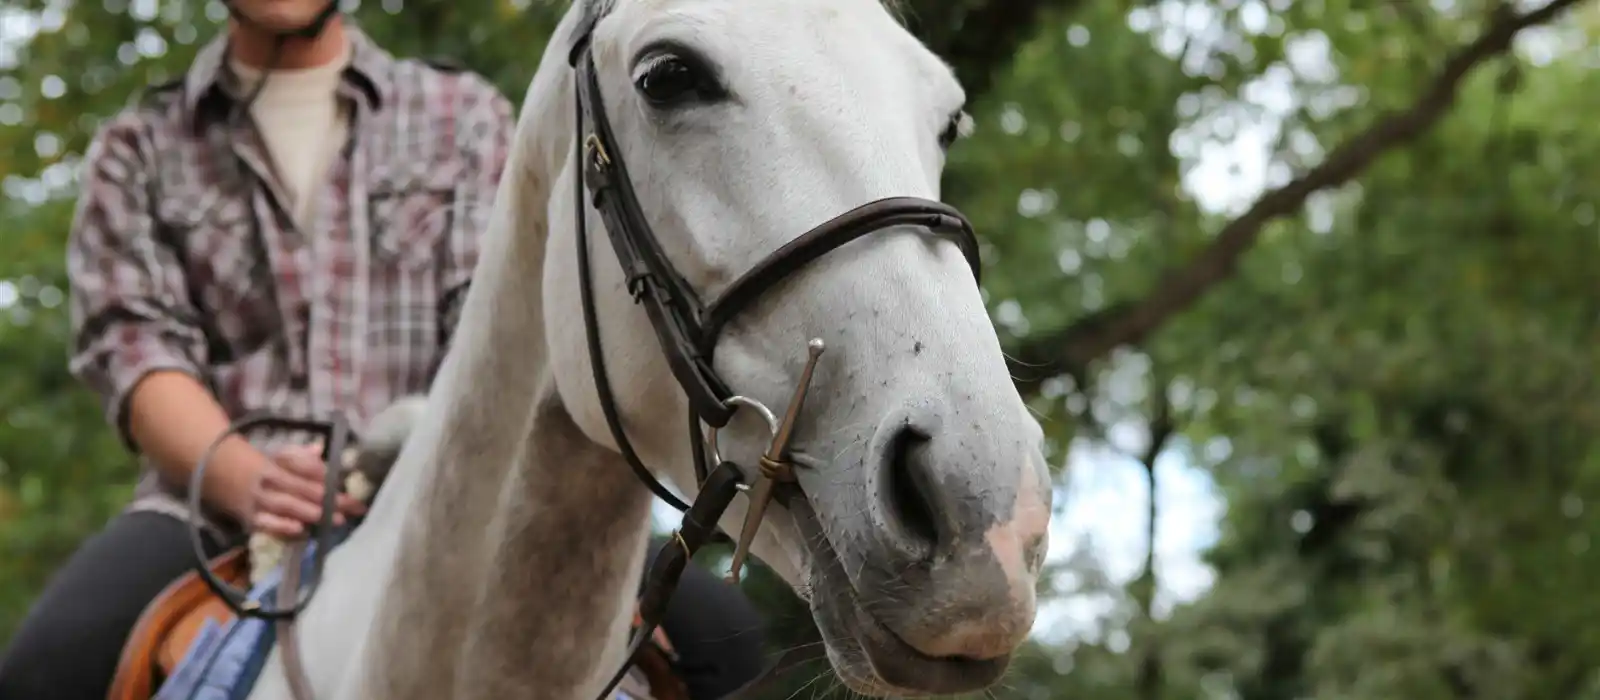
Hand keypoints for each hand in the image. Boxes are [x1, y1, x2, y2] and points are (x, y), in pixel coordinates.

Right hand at [247, 442, 367, 538]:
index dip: (326, 476)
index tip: (348, 483)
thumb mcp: (276, 455)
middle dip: (330, 499)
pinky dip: (282, 527)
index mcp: (278, 462)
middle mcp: (269, 480)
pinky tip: (300, 530)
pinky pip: (266, 523)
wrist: (216, 471)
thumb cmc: (257, 465)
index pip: (305, 468)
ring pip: (287, 505)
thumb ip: (300, 455)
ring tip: (336, 519)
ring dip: (312, 512)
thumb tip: (320, 448)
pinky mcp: (249, 518)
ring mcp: (258, 500)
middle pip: (303, 488)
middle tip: (354, 507)